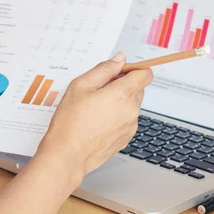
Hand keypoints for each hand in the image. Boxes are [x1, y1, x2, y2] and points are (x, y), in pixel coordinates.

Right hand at [37, 51, 152, 177]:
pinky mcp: (126, 138)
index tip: (118, 72)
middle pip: (138, 89)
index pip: (145, 74)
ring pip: (132, 105)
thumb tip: (120, 59)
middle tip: (99, 90)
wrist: (68, 155)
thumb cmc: (71, 122)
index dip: (132, 69)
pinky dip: (116, 117)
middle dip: (123, 85)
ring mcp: (131, 126)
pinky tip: (97, 121)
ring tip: (95, 108)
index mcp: (124, 94)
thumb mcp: (81, 85)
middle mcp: (132, 110)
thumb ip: (104, 69)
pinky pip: (126, 120)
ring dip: (119, 102)